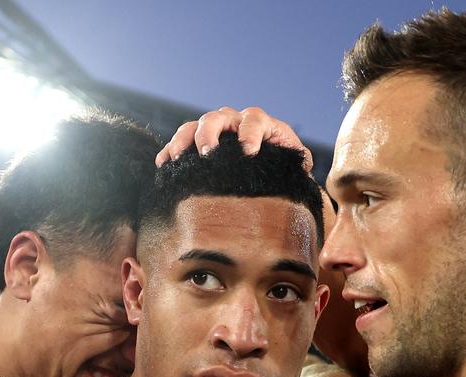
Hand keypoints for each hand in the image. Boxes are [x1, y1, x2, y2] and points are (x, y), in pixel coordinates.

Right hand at [156, 107, 312, 171]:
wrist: (270, 172)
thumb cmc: (284, 169)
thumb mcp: (295, 165)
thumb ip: (300, 164)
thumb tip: (303, 169)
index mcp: (261, 125)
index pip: (254, 119)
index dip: (250, 132)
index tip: (248, 152)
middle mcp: (235, 122)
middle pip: (218, 117)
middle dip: (210, 134)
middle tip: (207, 154)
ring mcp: (215, 132)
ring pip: (195, 125)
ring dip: (183, 140)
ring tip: (176, 158)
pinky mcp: (199, 144)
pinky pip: (181, 142)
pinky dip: (170, 151)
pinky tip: (162, 164)